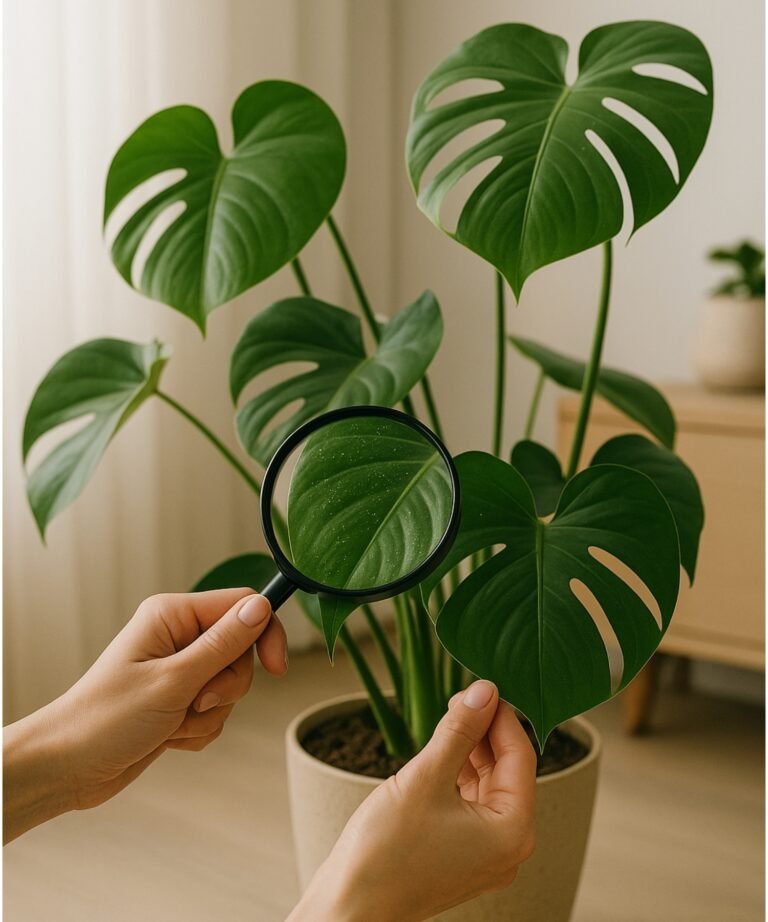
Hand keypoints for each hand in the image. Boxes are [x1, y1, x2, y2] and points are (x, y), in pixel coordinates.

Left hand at [4, 589, 285, 841]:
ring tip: (173, 724)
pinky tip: (169, 737)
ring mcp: (177, 668)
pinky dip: (199, 730)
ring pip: (230, 686)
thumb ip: (223, 644)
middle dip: (226, 686)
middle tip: (196, 703)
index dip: (265, 634)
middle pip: (241, 650)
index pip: (242, 605)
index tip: (277, 669)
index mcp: (172, 615)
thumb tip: (261, 607)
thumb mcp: (174, 681)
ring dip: (210, 714)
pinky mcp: (177, 698)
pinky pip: (215, 711)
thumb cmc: (105, 720)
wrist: (68, 769)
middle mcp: (176, 635)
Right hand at [290, 681, 536, 921]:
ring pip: (488, 784)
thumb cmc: (385, 852)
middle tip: (459, 698)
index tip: (480, 684)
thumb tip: (484, 691)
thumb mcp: (425, 777)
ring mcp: (485, 853)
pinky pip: (470, 803)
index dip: (500, 715)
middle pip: (507, 769)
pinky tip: (440, 751)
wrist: (348, 908)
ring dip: (471, 750)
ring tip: (448, 718)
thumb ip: (459, 731)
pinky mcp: (462, 853)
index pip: (519, 755)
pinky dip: (458, 774)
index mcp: (512, 830)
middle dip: (485, 731)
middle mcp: (507, 845)